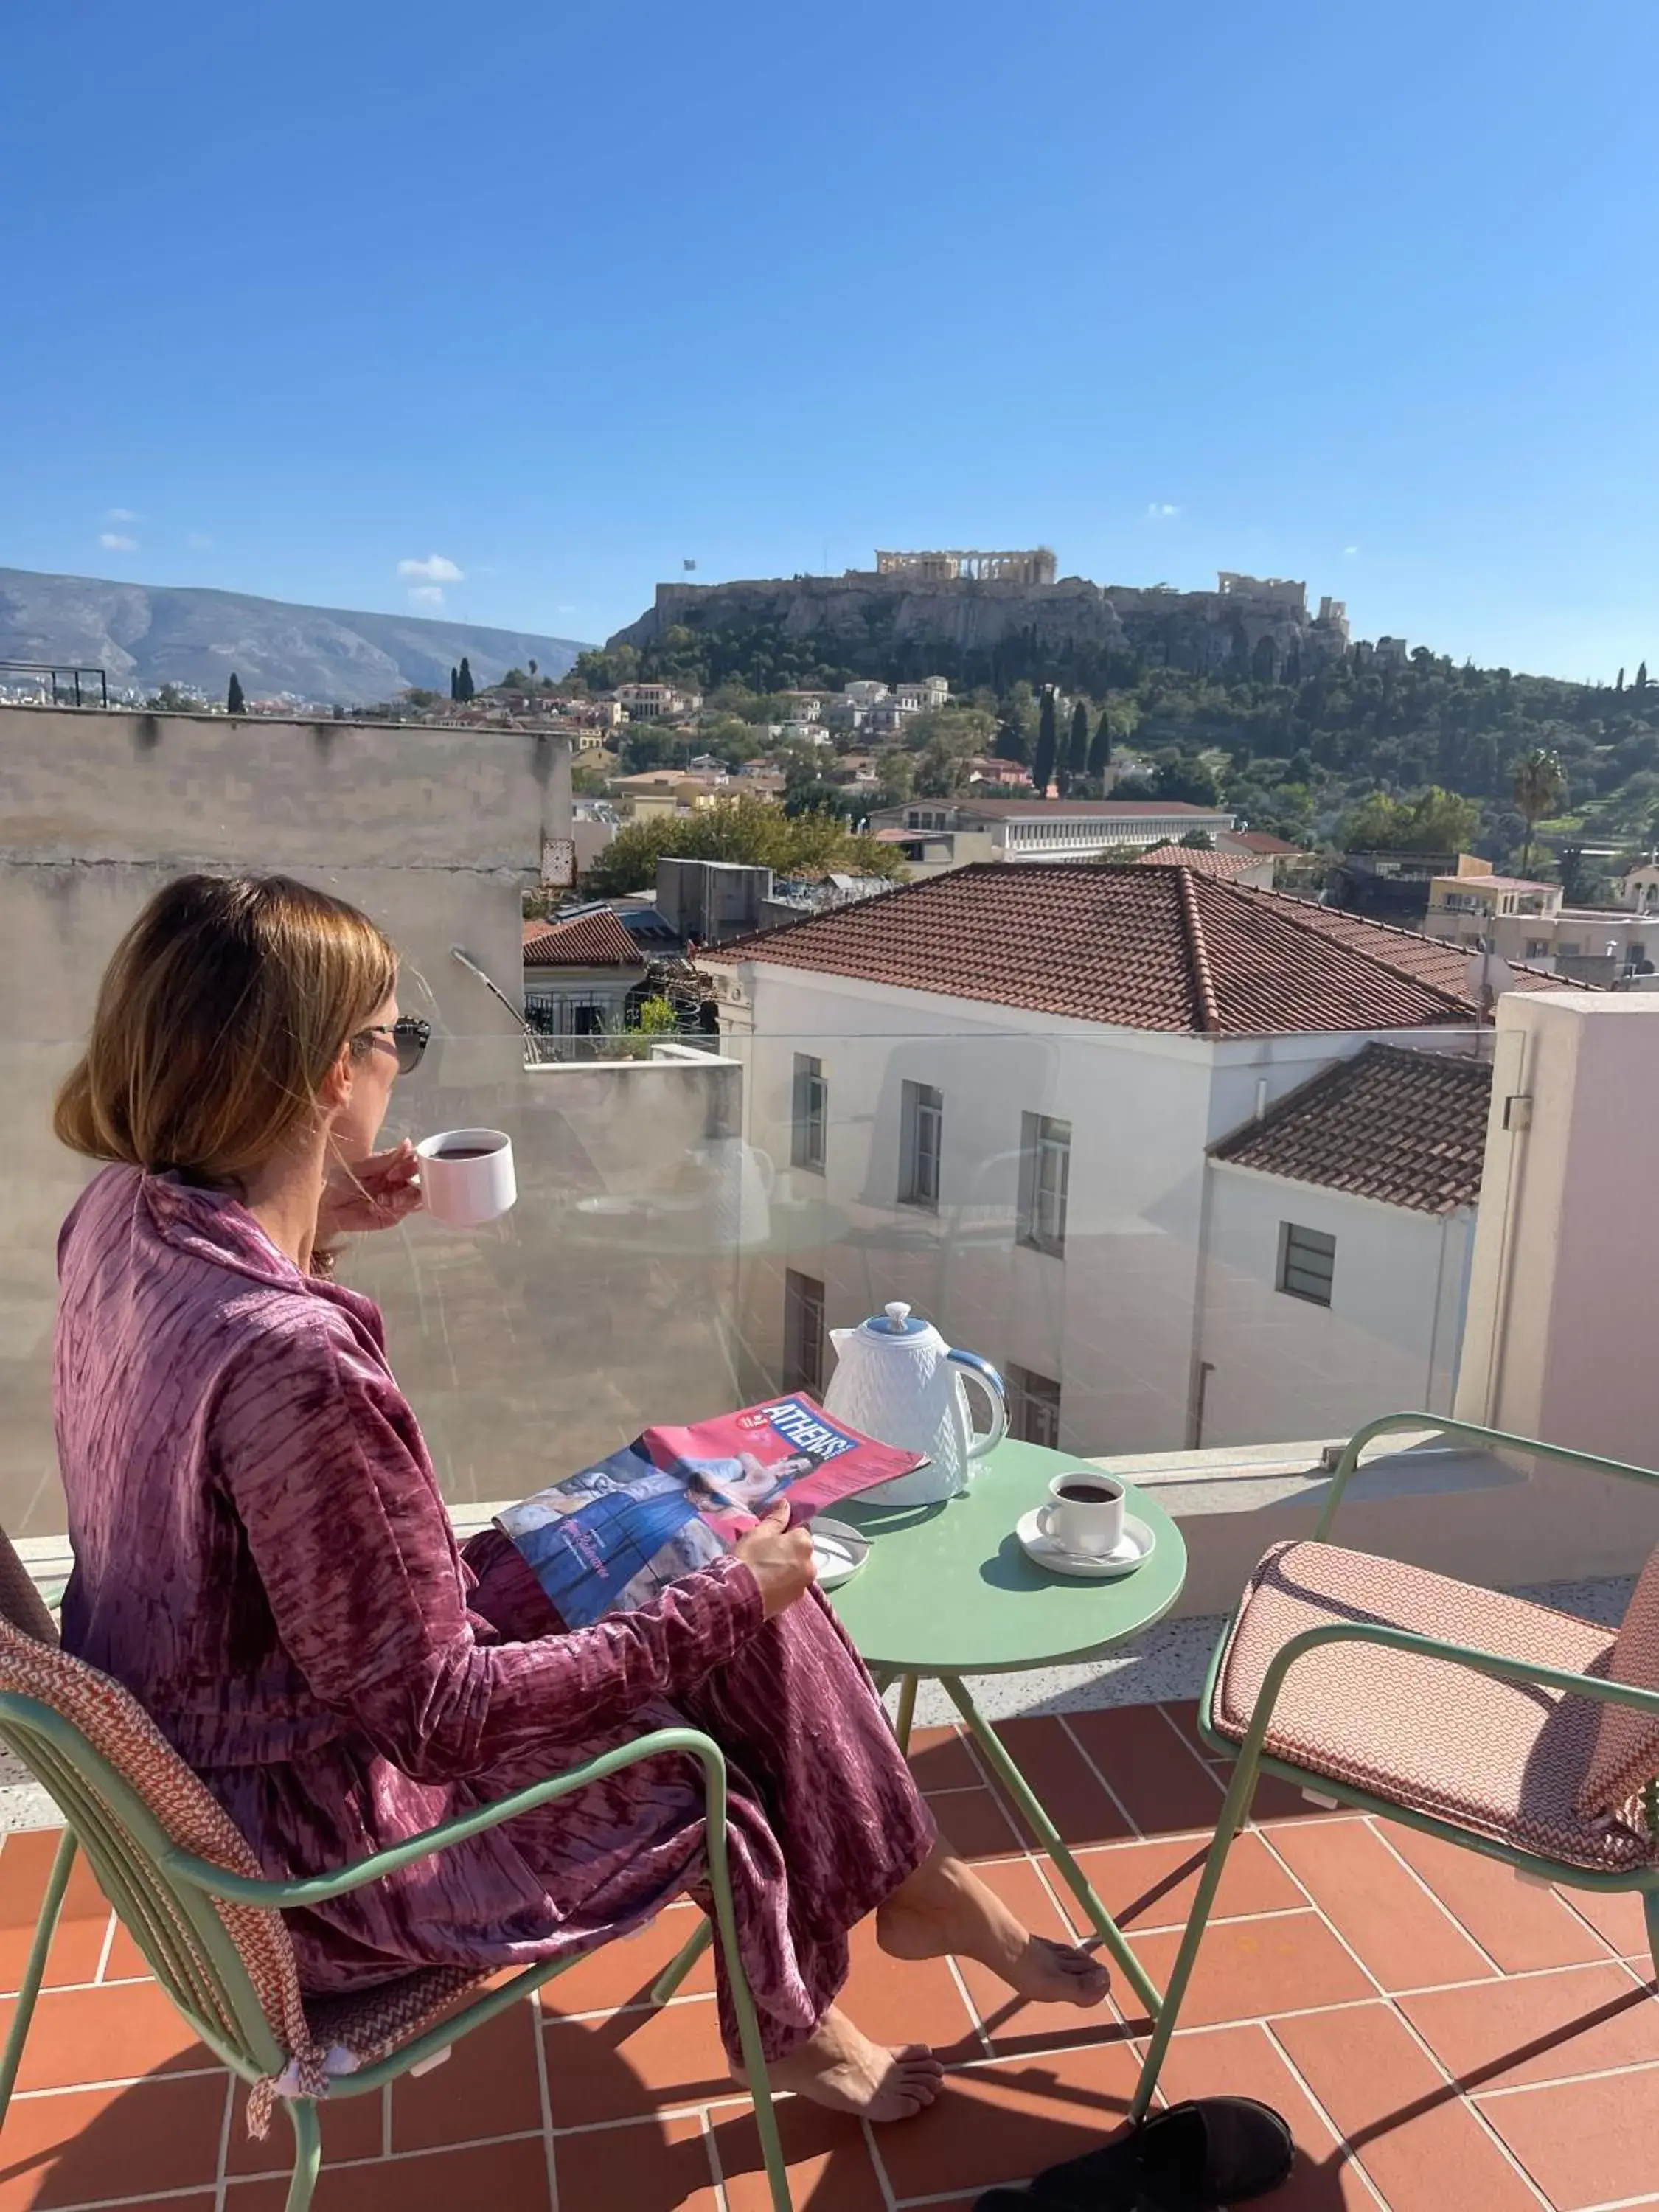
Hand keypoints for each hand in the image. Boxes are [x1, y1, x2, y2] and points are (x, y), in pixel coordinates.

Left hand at [319, 1140, 424, 1241]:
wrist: (326, 1207)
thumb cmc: (340, 1182)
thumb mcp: (360, 1167)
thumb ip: (385, 1159)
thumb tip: (408, 1143)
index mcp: (394, 1164)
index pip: (415, 1160)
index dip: (411, 1164)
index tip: (393, 1171)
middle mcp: (401, 1180)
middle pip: (423, 1179)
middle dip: (412, 1183)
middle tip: (391, 1183)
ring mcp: (400, 1198)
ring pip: (418, 1197)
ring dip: (405, 1198)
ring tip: (385, 1200)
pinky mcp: (394, 1215)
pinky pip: (405, 1212)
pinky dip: (395, 1209)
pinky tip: (378, 1208)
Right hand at [733, 1501, 816, 1618]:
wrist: (737, 1596)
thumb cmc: (748, 1558)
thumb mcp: (759, 1533)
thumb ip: (776, 1519)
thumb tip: (785, 1504)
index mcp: (804, 1544)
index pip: (800, 1530)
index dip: (784, 1532)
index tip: (768, 1537)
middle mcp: (811, 1565)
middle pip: (800, 1552)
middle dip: (786, 1550)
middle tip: (763, 1553)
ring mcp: (803, 1585)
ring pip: (795, 1569)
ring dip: (785, 1567)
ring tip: (762, 1571)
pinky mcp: (794, 1601)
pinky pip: (790, 1586)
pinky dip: (781, 1583)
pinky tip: (765, 1584)